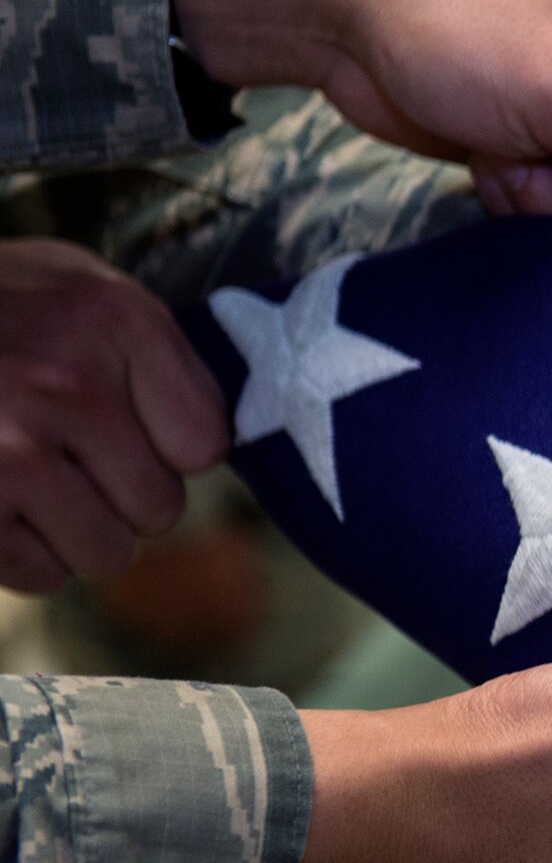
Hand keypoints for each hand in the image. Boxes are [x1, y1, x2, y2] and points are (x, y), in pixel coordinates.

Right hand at [0, 240, 227, 592]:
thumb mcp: (77, 287)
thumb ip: (157, 352)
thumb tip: (219, 438)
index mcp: (112, 322)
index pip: (205, 444)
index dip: (168, 447)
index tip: (127, 426)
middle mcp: (66, 383)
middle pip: (160, 509)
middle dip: (120, 495)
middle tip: (65, 456)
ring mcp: (9, 449)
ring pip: (107, 553)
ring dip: (75, 533)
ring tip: (26, 479)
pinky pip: (41, 575)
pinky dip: (22, 554)